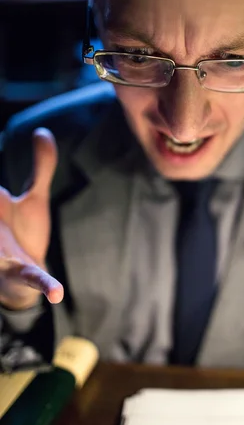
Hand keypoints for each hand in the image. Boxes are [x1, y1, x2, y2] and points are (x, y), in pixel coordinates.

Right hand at [0, 128, 62, 309]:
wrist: (20, 281)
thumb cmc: (21, 236)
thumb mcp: (33, 198)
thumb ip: (41, 166)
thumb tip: (42, 131)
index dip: (0, 196)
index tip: (3, 193)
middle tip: (3, 198)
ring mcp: (4, 253)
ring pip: (0, 255)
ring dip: (3, 259)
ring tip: (16, 265)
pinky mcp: (21, 272)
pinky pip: (31, 278)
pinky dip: (44, 285)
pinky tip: (56, 293)